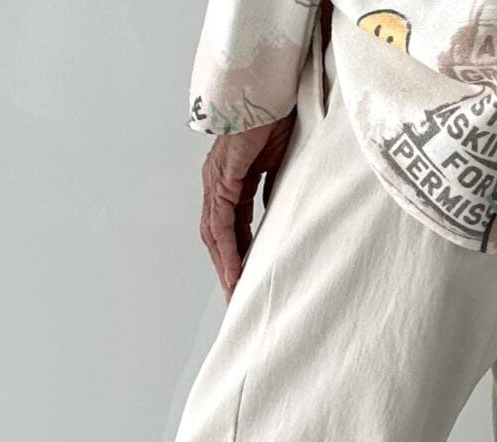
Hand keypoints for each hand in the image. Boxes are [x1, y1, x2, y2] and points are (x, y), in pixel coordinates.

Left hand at [200, 114, 295, 299]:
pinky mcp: (223, 176)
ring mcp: (217, 178)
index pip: (229, 227)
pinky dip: (227, 248)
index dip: (235, 256)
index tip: (244, 283)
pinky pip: (222, 222)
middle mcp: (217, 181)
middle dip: (225, 268)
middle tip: (236, 298)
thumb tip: (278, 217)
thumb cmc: (280, 117)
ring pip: (215, 234)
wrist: (273, 88)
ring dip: (224, 266)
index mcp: (230, 179)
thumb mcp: (282, 167)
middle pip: (215, 236)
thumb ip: (275, 193)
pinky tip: (234, 270)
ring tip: (235, 293)